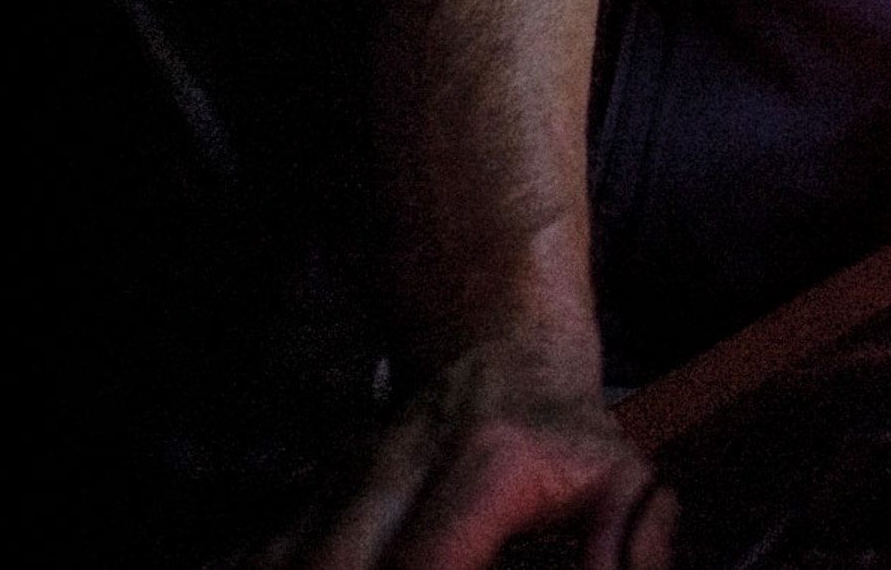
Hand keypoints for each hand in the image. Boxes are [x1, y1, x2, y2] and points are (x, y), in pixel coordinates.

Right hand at [298, 337, 668, 569]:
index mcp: (484, 467)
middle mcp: (399, 470)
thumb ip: (631, 536)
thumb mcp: (624, 473)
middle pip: (334, 567)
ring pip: (284, 558)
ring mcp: (344, 479)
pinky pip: (260, 552)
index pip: (428, 563)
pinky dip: (261, 568)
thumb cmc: (563, 430)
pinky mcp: (310, 492)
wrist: (499, 343)